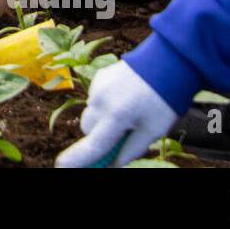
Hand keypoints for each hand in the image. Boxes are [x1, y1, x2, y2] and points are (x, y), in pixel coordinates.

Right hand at [55, 60, 177, 166]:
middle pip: (88, 129)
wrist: (167, 61)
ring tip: (128, 111)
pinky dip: (105, 103)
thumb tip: (114, 164)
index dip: (78, 159)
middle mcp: (101, 101)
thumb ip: (131, 150)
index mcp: (117, 116)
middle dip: (99, 135)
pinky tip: (125, 97)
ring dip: (102, 118)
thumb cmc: (163, 100)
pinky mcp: (99, 78)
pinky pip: (95, 98)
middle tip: (122, 133)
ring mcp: (97, 88)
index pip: (93, 145)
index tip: (62, 166)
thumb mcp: (152, 131)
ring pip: (91, 114)